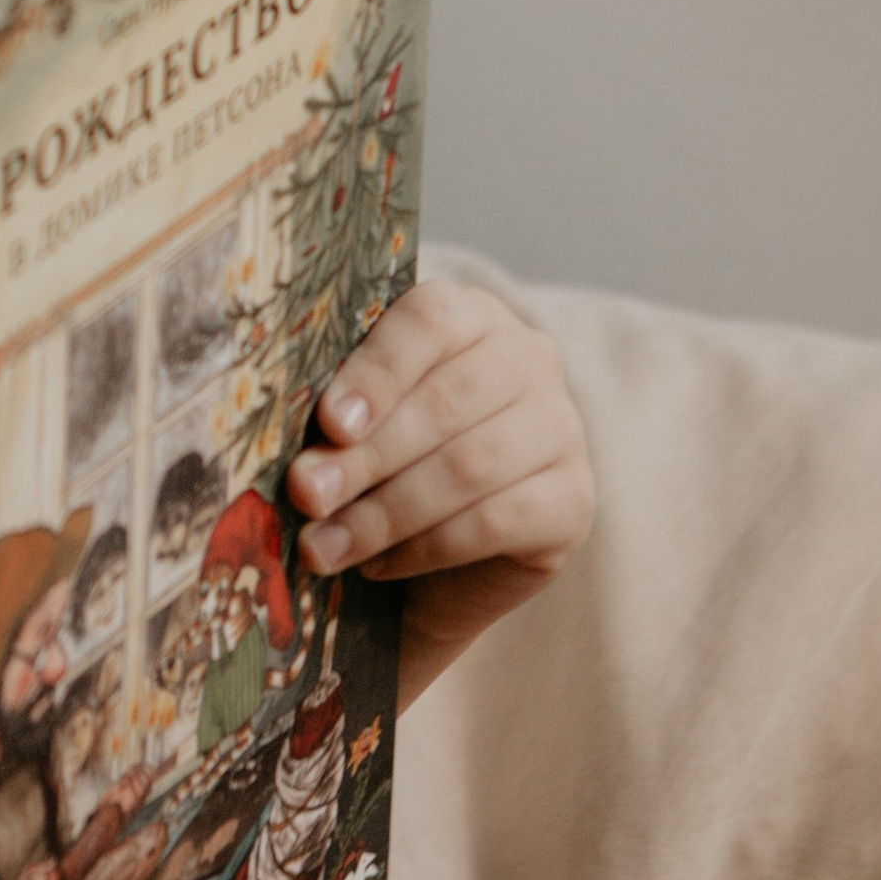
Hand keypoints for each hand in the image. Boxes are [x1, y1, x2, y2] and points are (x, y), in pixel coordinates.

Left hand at [285, 278, 592, 711]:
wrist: (438, 557)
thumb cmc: (386, 463)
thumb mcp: (358, 424)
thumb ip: (338, 421)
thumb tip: (306, 466)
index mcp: (470, 315)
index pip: (430, 320)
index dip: (377, 371)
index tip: (329, 423)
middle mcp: (528, 359)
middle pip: (447, 400)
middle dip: (366, 455)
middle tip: (306, 495)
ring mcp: (561, 429)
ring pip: (469, 466)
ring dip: (384, 513)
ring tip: (323, 545)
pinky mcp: (574, 502)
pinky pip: (495, 522)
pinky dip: (426, 548)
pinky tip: (377, 564)